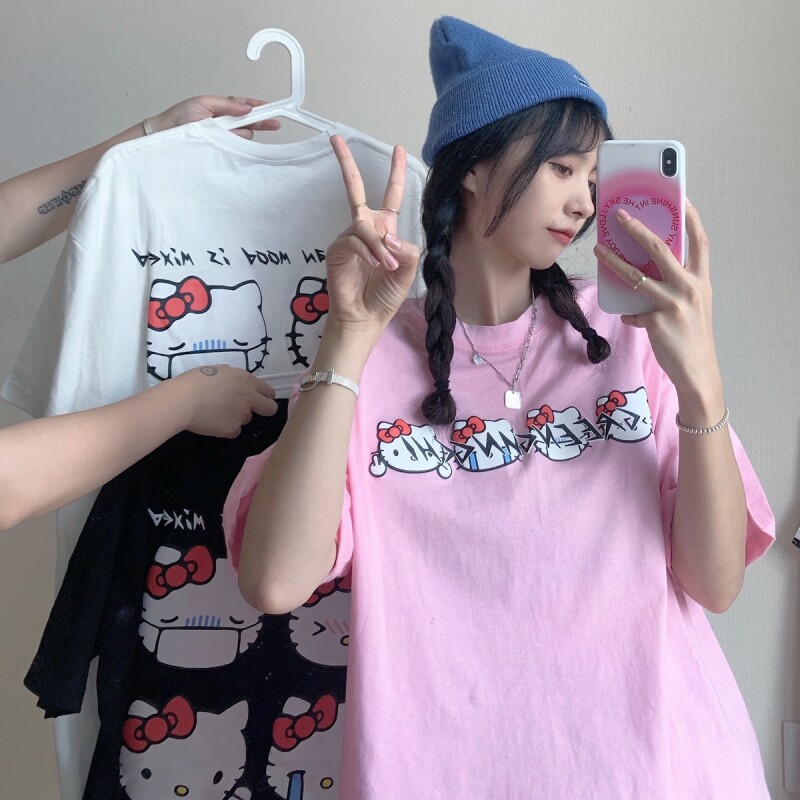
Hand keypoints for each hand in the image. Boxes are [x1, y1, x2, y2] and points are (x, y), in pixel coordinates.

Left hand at [148, 95, 280, 138]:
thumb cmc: (180, 117)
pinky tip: (228, 143)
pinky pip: (236, 148)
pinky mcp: (221, 150)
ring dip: (238, 134)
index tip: (274, 111)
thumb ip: (226, 104)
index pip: (247, 108)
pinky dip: (234, 145)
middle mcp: (227, 124)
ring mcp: (225, 137)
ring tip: (222, 132)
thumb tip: (245, 107)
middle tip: (273, 124)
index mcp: (223, 109)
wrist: (165, 134)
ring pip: (244, 136)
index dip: (261, 109)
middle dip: (258, 122)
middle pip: (251, 123)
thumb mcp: (203, 103)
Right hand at [173, 365, 277, 437]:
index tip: (259, 399)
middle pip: (270, 409)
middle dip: (264, 410)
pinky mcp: (232, 429)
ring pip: (247, 419)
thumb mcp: (219, 370)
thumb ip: (234, 377)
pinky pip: (234, 431)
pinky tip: (214, 422)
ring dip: (238, 417)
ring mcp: (242, 415)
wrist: (183, 400)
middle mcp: (249, 398)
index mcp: (247, 381)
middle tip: (251, 410)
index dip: (265, 396)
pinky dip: (226, 428)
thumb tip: (237, 383)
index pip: (269, 391)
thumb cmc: (196, 381)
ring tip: (218, 412)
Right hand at [325, 135, 419, 339]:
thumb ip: (406, 246)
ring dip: (379, 244)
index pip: (392, 196)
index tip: (397, 147)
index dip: (395, 172)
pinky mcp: (336, 250)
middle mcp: (364, 228)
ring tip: (388, 264)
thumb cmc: (385, 295)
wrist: (366, 318)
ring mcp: (348, 238)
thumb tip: (387, 234)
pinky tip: (376, 264)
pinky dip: (369, 250)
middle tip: (336, 138)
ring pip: (364, 224)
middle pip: (355, 189)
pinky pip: (354, 239)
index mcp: (384, 230)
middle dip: (346, 163)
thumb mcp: (408, 268)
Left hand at [593, 201, 720, 395]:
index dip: (691, 218)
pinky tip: (628, 318)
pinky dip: (629, 315)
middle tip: (619, 216)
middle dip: (637, 229)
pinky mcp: (657, 322)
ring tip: (598, 251)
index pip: (699, 241)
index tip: (680, 197)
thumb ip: (678, 285)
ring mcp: (673, 304)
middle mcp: (689, 288)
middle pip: (660, 250)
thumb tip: (650, 271)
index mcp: (701, 280)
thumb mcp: (694, 304)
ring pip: (636, 277)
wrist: (697, 371)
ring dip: (614, 262)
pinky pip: (634, 313)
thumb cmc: (693, 335)